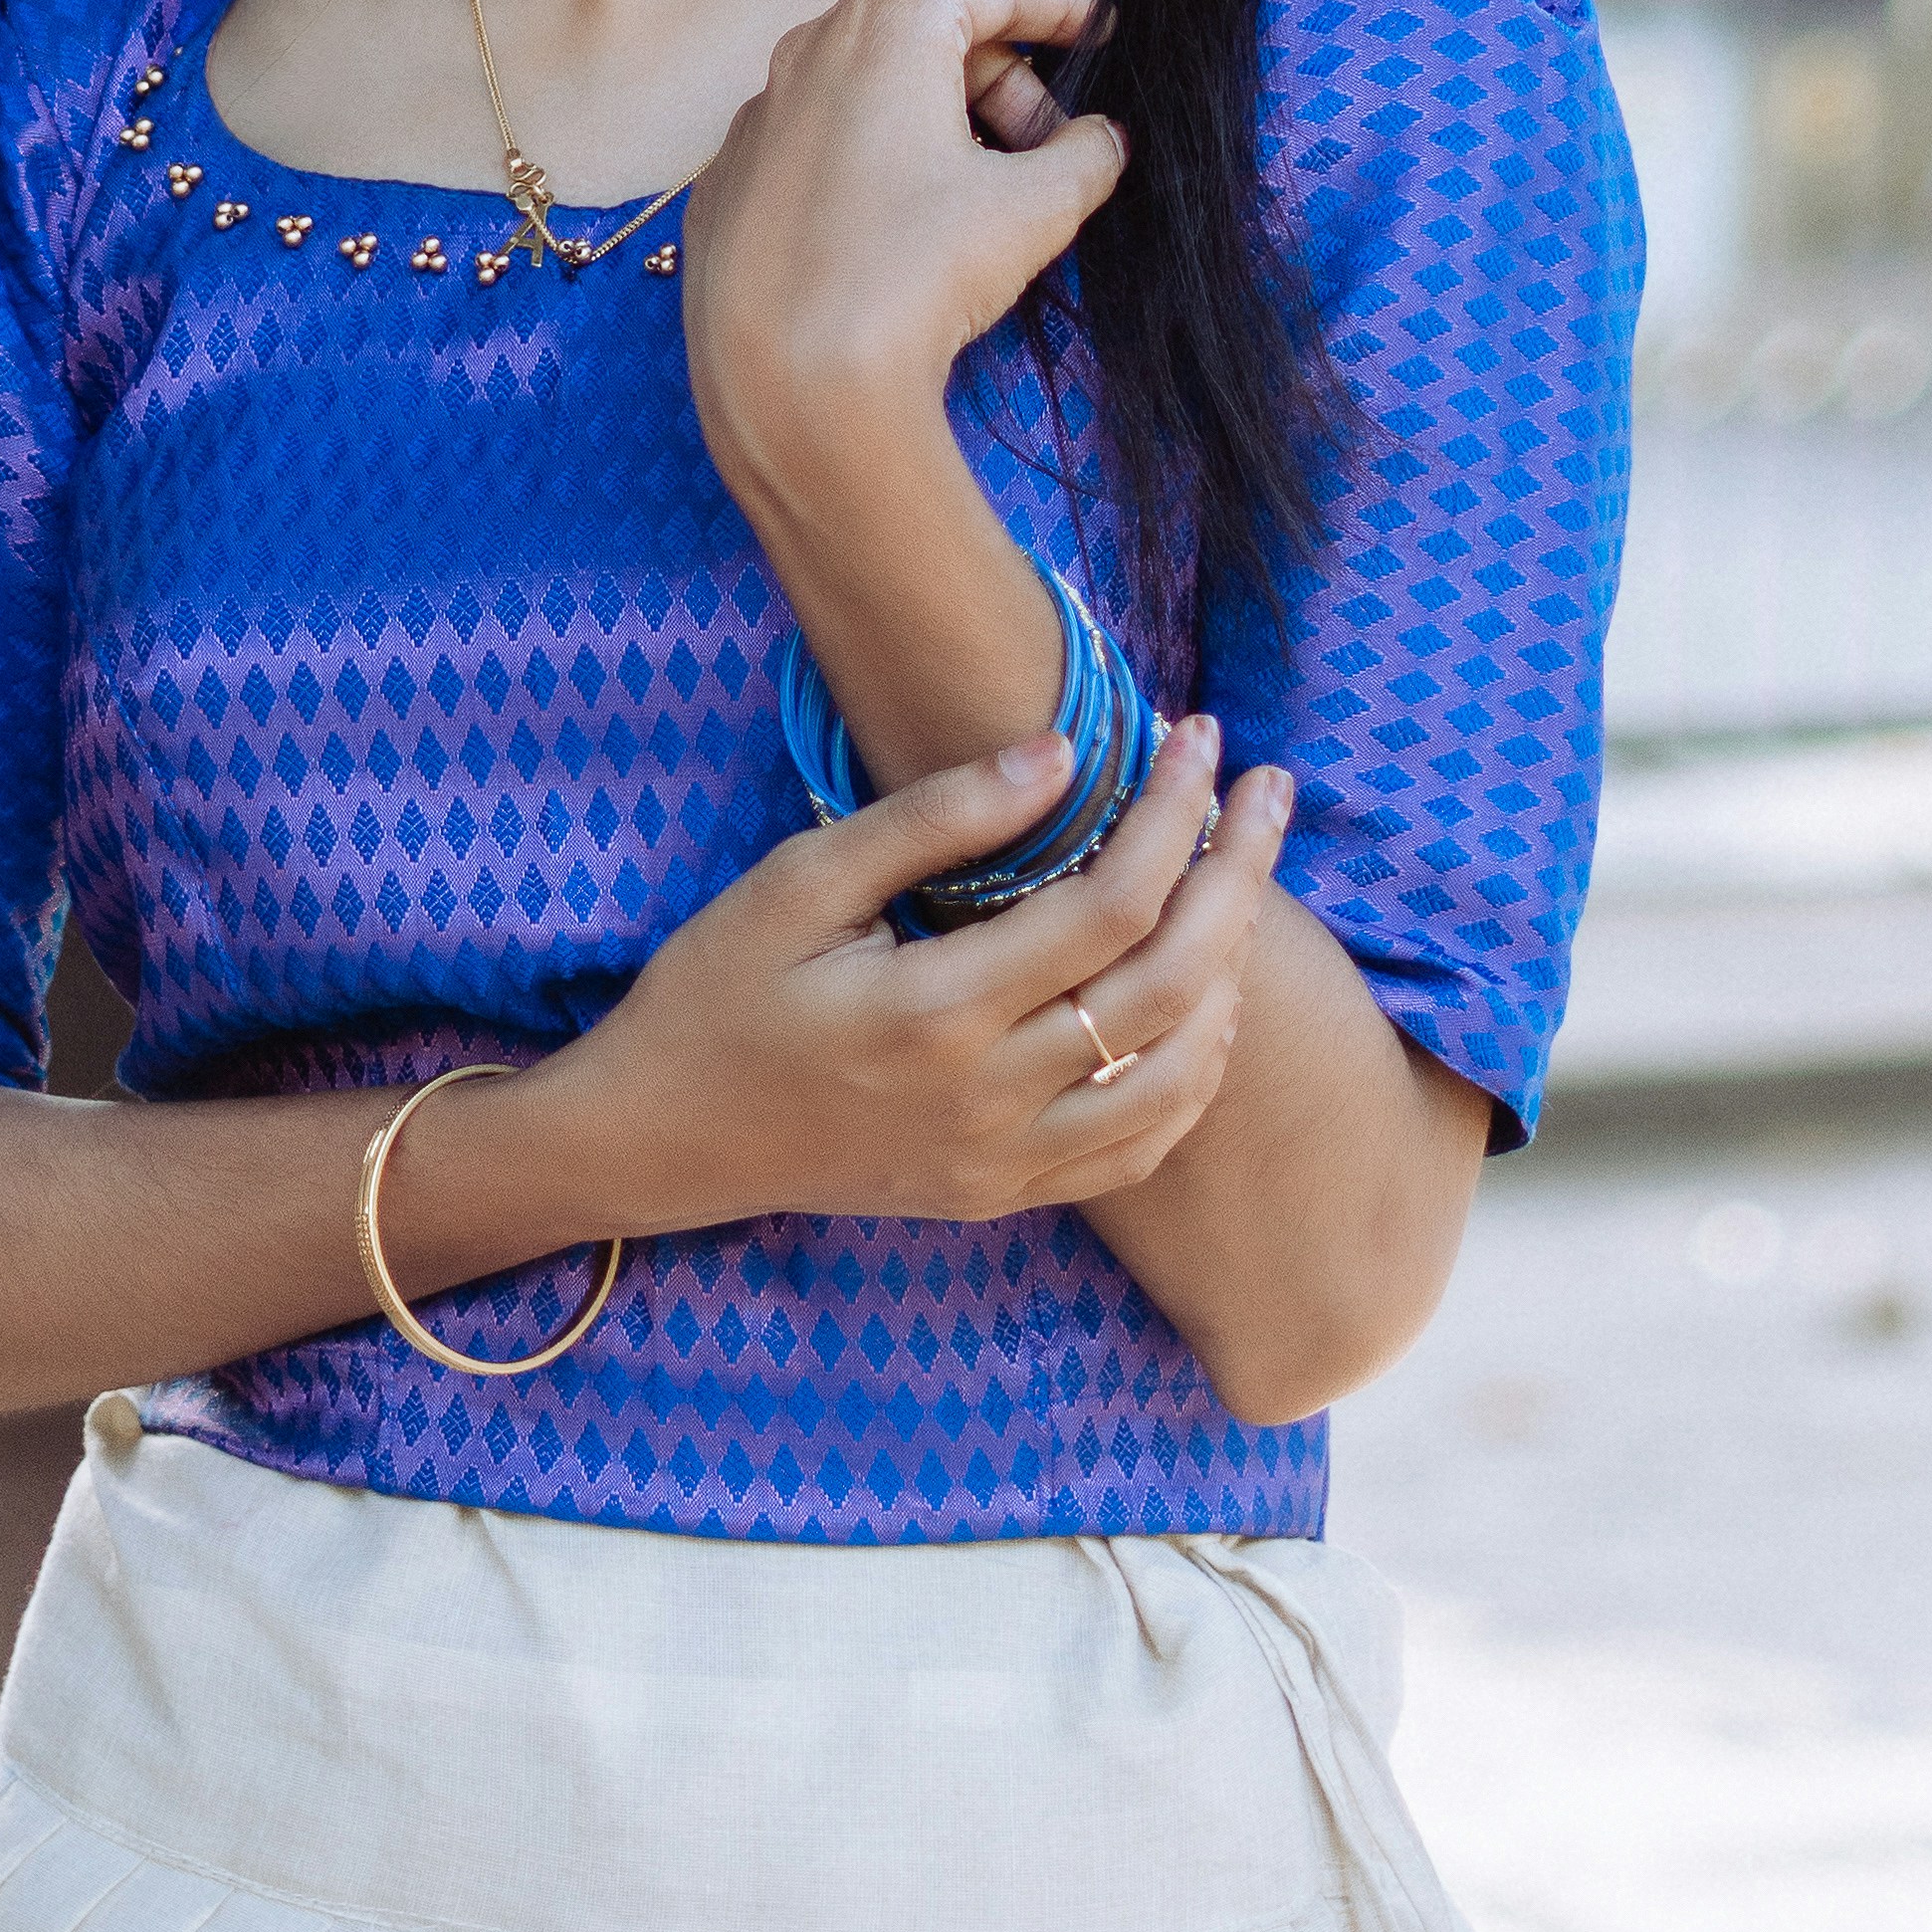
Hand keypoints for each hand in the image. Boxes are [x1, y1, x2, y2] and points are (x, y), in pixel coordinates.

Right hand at [534, 710, 1290, 1237]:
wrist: (662, 1137)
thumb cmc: (719, 987)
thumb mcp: (800, 880)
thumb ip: (933, 820)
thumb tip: (1061, 751)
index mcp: (936, 1010)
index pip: (1111, 904)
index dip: (1175, 812)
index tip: (1199, 735)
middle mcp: (988, 1100)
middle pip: (1172, 987)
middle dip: (1240, 874)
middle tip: (1269, 789)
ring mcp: (1001, 1163)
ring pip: (1176, 1078)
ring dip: (1233, 972)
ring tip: (1241, 879)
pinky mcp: (1000, 1197)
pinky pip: (1135, 1150)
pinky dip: (1193, 1074)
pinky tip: (1203, 1000)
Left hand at [678, 0, 1126, 479]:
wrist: (790, 383)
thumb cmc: (919, 271)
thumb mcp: (1036, 209)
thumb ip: (1084, 155)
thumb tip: (1100, 141)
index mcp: (886, 25)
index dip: (1054, 6)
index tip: (1096, 28)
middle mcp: (806, 50)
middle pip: (927, 40)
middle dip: (1002, 85)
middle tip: (1051, 150)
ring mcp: (754, 121)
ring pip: (866, 95)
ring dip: (936, 127)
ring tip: (983, 200)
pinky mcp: (724, 191)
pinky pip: (814, 155)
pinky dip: (868, 171)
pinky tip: (900, 237)